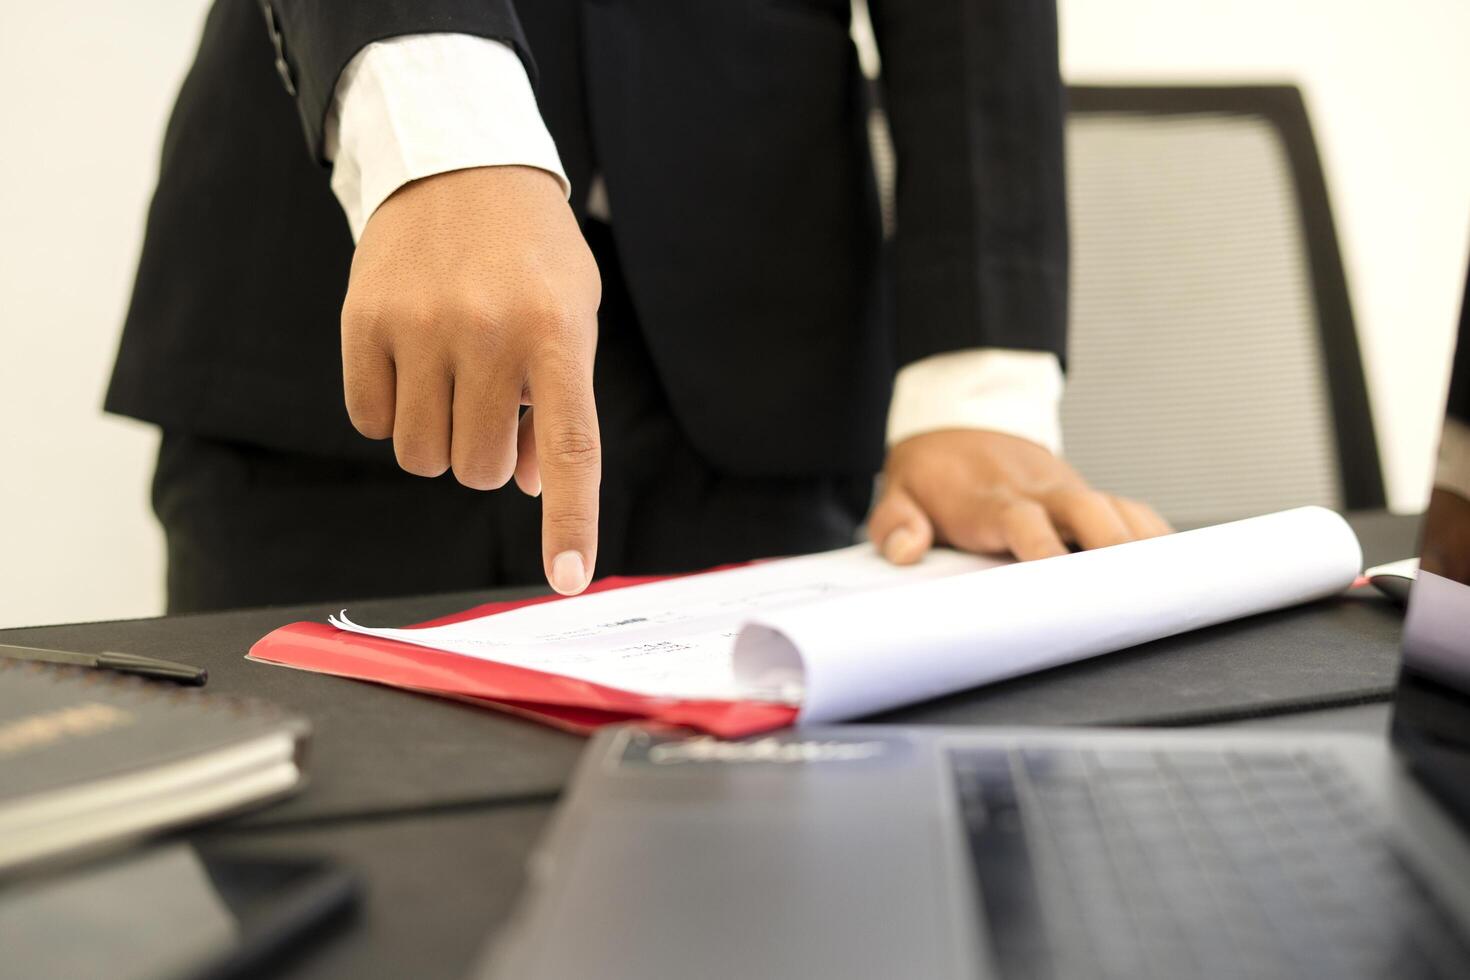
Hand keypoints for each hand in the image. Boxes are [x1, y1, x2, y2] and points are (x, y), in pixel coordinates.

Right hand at [341, 166, 601, 594]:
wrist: (456, 164)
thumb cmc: (529, 256)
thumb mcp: (571, 316)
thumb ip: (560, 402)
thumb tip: (531, 484)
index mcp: (556, 333)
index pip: (570, 448)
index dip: (569, 520)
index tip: (568, 580)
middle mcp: (489, 332)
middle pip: (480, 468)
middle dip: (488, 453)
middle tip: (493, 400)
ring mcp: (421, 327)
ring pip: (422, 457)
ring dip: (439, 439)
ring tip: (453, 380)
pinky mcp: (362, 323)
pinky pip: (370, 422)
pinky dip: (390, 412)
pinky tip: (409, 363)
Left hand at [868, 430, 1170, 562]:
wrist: (957, 425)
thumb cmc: (931, 474)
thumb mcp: (896, 491)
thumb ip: (894, 522)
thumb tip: (904, 551)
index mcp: (991, 498)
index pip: (1022, 519)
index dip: (1041, 545)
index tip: (1056, 574)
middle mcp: (1038, 492)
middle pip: (1086, 510)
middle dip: (1111, 545)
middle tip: (1132, 586)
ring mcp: (1067, 492)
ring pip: (1117, 509)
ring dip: (1142, 544)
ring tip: (1169, 584)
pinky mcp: (1087, 496)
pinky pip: (1130, 510)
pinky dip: (1153, 533)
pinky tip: (1174, 566)